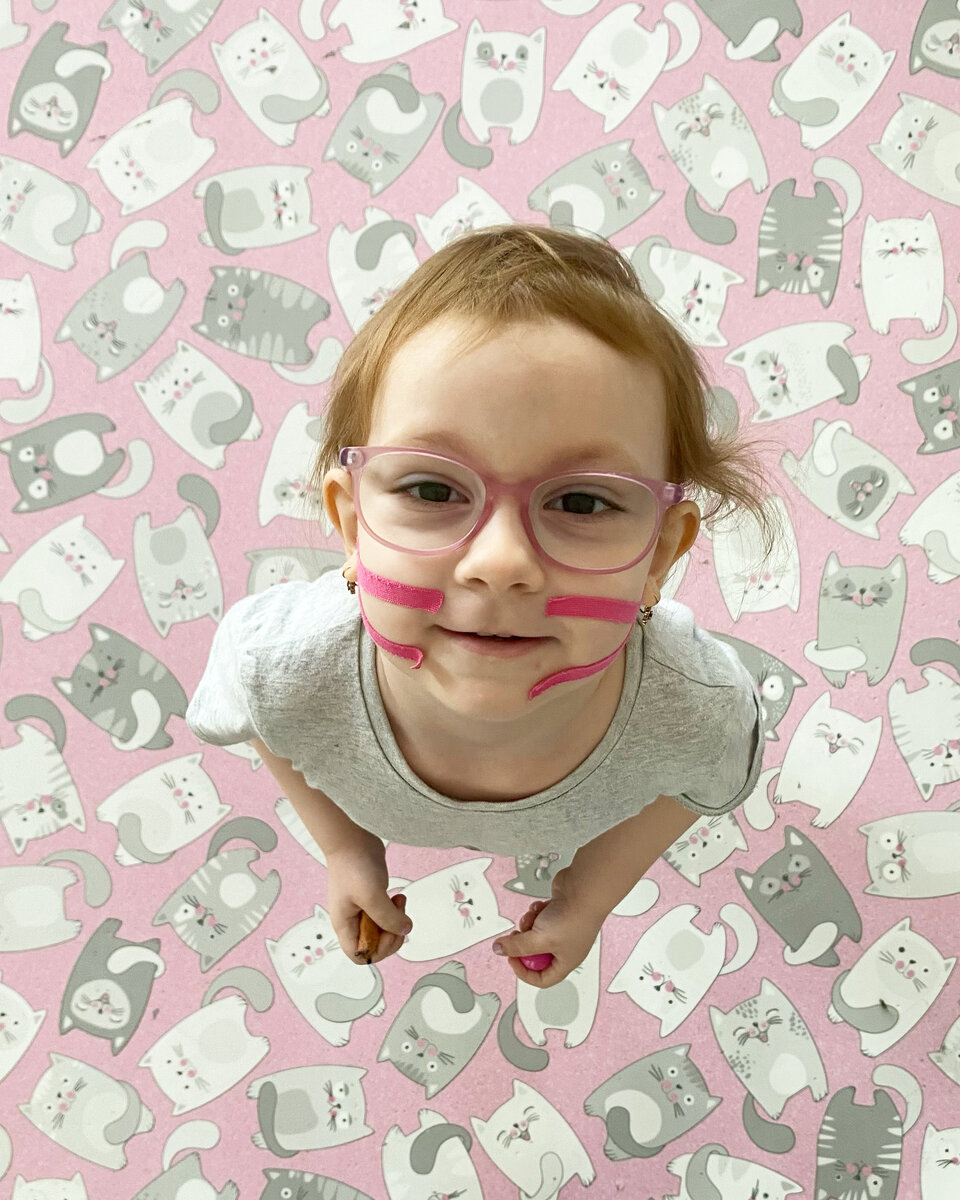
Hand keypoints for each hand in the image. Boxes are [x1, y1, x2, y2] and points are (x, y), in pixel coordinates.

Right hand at [325, 837, 411, 964]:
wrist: (352, 837)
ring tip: (399, 901)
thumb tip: (404, 930)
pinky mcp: (373, 897)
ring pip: (384, 928)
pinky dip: (396, 909)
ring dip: (396, 920)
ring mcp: (363, 908)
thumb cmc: (353, 864)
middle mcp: (353, 920)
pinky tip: (398, 897)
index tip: (389, 933)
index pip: (360, 955)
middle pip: (375, 944)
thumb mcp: (371, 895)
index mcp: (345, 924)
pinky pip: (387, 913)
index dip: (378, 951)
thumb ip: (388, 918)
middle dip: (391, 934)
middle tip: (398, 917)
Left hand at [491, 869, 602, 987]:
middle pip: (535, 954)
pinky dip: (535, 912)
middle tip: (518, 936)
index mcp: (565, 961)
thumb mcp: (539, 938)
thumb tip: (499, 950)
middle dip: (524, 943)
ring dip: (528, 924)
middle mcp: (565, 947)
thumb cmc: (574, 917)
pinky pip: (538, 917)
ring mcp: (561, 929)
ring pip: (534, 933)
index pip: (542, 979)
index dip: (524, 972)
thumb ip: (517, 946)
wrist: (584, 889)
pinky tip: (539, 907)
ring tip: (532, 917)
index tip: (512, 959)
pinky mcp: (557, 913)